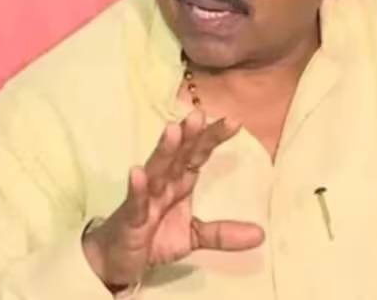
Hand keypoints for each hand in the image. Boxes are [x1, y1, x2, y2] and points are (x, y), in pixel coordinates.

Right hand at [81, 111, 264, 287]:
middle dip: (189, 136)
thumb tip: (261, 234)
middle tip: (200, 114)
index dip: (212, 138)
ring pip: (156, 171)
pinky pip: (134, 202)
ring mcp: (144, 199)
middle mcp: (162, 185)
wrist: (115, 261)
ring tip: (173, 130)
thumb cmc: (152, 238)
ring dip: (164, 151)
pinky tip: (137, 172)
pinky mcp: (129, 219)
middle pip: (178, 156)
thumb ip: (223, 233)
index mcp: (178, 184)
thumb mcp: (193, 237)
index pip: (197, 155)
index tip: (234, 121)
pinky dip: (136, 188)